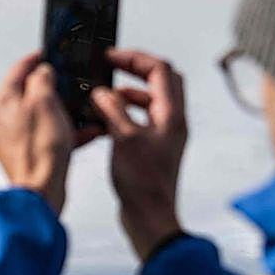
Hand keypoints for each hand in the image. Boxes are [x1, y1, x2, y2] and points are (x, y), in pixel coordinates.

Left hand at [0, 53, 75, 215]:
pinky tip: (83, 133)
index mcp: (2, 101)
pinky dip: (63, 132)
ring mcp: (11, 137)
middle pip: (29, 93)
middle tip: (69, 85)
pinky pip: (46, 135)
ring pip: (40, 115)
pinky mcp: (24, 153)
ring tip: (81, 112)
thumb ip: (42, 79)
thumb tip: (42, 71)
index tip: (47, 54)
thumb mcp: (45, 101)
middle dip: (53, 89)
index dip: (36, 59)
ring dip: (62, 113)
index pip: (18, 69)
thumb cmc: (39, 150)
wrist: (40, 191)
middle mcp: (1, 118)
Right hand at [91, 48, 187, 260]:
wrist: (150, 217)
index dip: (135, 59)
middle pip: (160, 80)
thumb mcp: (124, 139)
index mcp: (171, 115)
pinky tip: (103, 120)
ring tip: (102, 96)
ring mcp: (163, 135)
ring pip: (149, 100)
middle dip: (135, 70)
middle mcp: (172, 122)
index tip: (110, 58)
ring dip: (127, 93)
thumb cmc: (143, 183)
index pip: (160, 70)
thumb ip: (113, 110)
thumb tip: (102, 92)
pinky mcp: (152, 148)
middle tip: (110, 68)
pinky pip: (140, 120)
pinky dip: (123, 113)